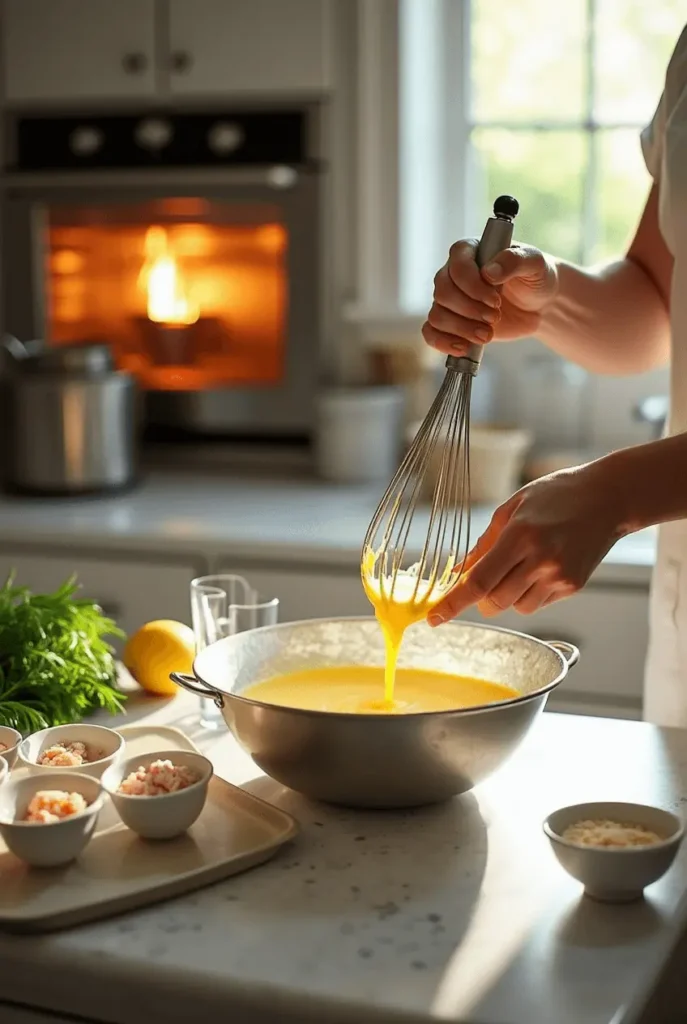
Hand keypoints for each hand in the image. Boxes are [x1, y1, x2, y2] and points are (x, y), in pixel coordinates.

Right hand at [422, 239, 558, 356]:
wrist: (539, 305)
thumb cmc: (535, 277)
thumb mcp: (534, 262)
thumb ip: (514, 260)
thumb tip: (489, 272)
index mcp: (469, 252)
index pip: (457, 267)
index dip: (473, 286)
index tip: (496, 300)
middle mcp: (453, 274)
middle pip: (443, 293)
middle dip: (470, 310)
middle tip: (495, 317)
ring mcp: (450, 300)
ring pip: (437, 315)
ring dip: (462, 328)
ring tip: (487, 334)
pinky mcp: (451, 323)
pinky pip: (431, 333)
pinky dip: (443, 342)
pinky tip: (464, 347)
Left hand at [428, 463, 625, 622]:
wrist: (608, 498)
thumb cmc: (555, 496)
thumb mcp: (512, 508)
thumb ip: (484, 544)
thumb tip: (459, 574)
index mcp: (520, 536)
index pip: (479, 582)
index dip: (453, 603)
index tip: (434, 618)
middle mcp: (541, 560)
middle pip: (495, 602)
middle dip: (482, 599)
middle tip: (485, 580)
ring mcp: (559, 576)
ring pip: (516, 607)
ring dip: (508, 595)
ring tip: (523, 564)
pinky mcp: (573, 586)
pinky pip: (538, 603)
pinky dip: (530, 593)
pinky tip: (542, 567)